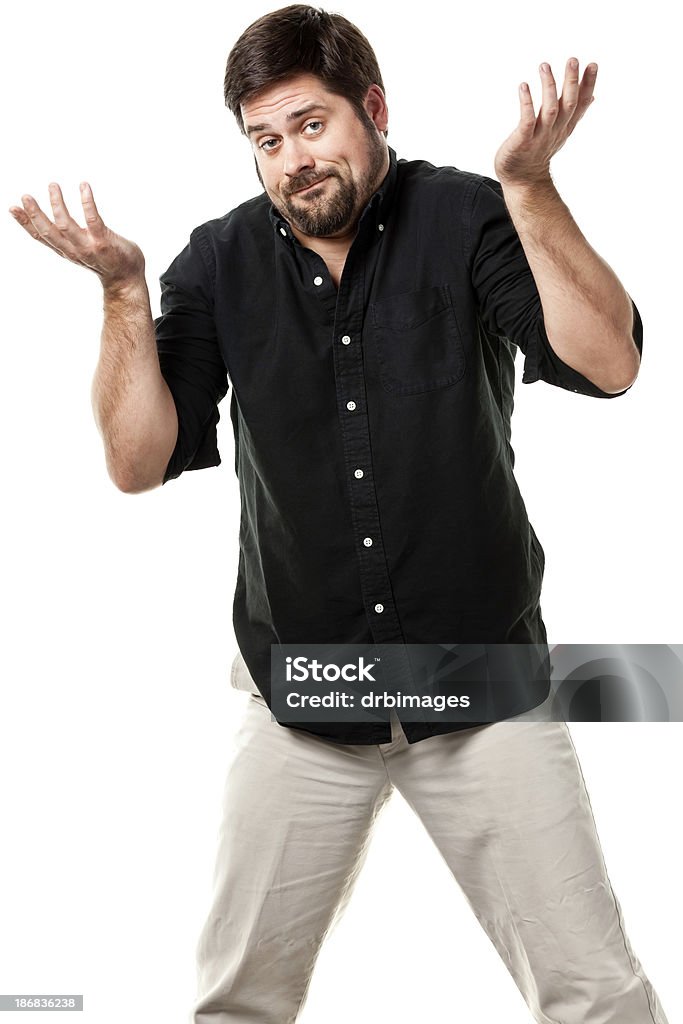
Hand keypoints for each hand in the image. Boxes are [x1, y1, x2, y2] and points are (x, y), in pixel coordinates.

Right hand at [9, 182, 144, 290]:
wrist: (127, 280)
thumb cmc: (107, 260)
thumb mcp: (82, 249)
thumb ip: (70, 237)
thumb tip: (60, 220)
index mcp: (66, 250)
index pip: (41, 237)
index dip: (26, 223)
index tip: (13, 208)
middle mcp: (74, 250)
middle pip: (48, 232)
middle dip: (35, 215)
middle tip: (25, 196)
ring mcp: (88, 246)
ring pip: (66, 225)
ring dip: (57, 204)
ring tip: (53, 186)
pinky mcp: (103, 242)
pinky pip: (92, 219)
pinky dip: (87, 202)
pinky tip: (84, 186)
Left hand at [494, 59, 597, 187]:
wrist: (522, 180)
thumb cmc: (538, 151)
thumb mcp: (560, 131)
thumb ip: (574, 114)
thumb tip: (592, 98)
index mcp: (565, 126)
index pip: (581, 104)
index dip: (588, 85)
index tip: (593, 64)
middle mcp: (555, 130)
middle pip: (568, 104)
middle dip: (571, 82)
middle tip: (573, 60)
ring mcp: (540, 136)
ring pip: (550, 110)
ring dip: (549, 87)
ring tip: (545, 65)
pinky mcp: (523, 141)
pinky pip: (526, 120)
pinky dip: (526, 103)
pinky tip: (523, 86)